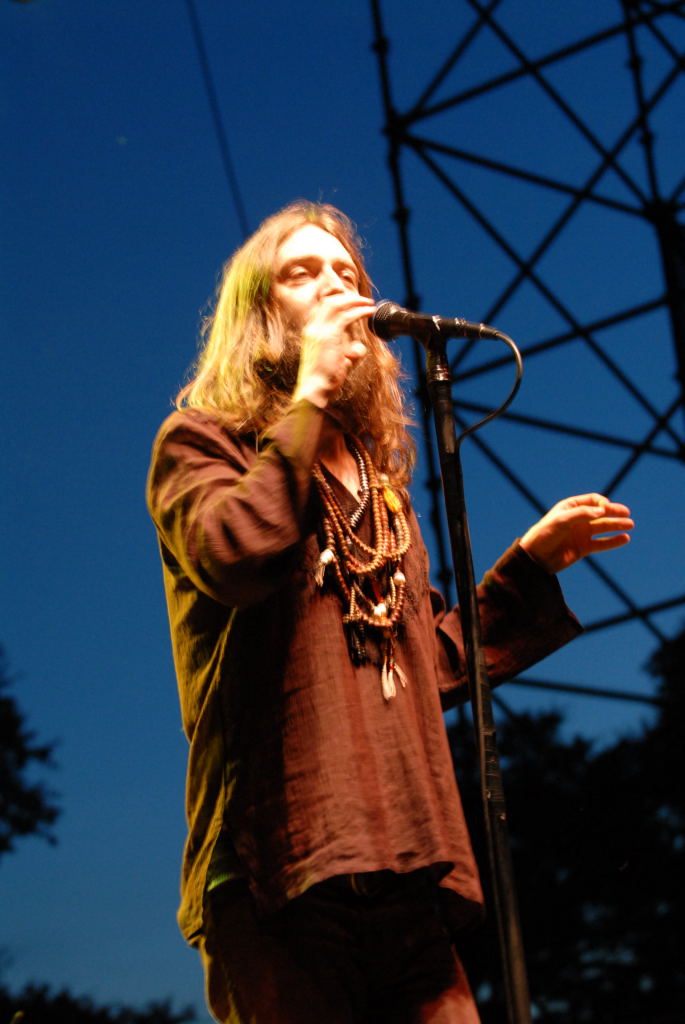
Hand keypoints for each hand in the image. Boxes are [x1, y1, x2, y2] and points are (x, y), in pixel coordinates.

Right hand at [292, 293, 374, 407]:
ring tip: (369, 304)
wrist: (315, 390)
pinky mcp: (329, 335)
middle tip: (363, 300)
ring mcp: (319, 330)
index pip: (322, 308)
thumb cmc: (325, 381)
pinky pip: (346, 316)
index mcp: (311, 333)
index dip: (338, 301)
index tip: (353, 302)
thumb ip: (349, 353)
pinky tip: (369, 312)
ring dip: (355, 301)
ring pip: (337, 304)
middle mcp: (312, 328)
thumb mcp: (338, 363)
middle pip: (328, 301)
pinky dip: (359, 311)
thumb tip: (358, 348)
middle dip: (347, 297)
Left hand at [519, 493, 633, 572]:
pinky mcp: (584, 548)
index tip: (605, 509)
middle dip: (614, 512)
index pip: (592, 500)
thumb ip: (581, 515)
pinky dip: (613, 541)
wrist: (536, 558)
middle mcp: (578, 519)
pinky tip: (625, 539)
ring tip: (630, 525)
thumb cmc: (544, 535)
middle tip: (627, 513)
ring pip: (604, 527)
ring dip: (617, 525)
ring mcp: (581, 534)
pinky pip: (602, 543)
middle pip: (601, 513)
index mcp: (570, 507)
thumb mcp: (561, 521)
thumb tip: (602, 511)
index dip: (602, 503)